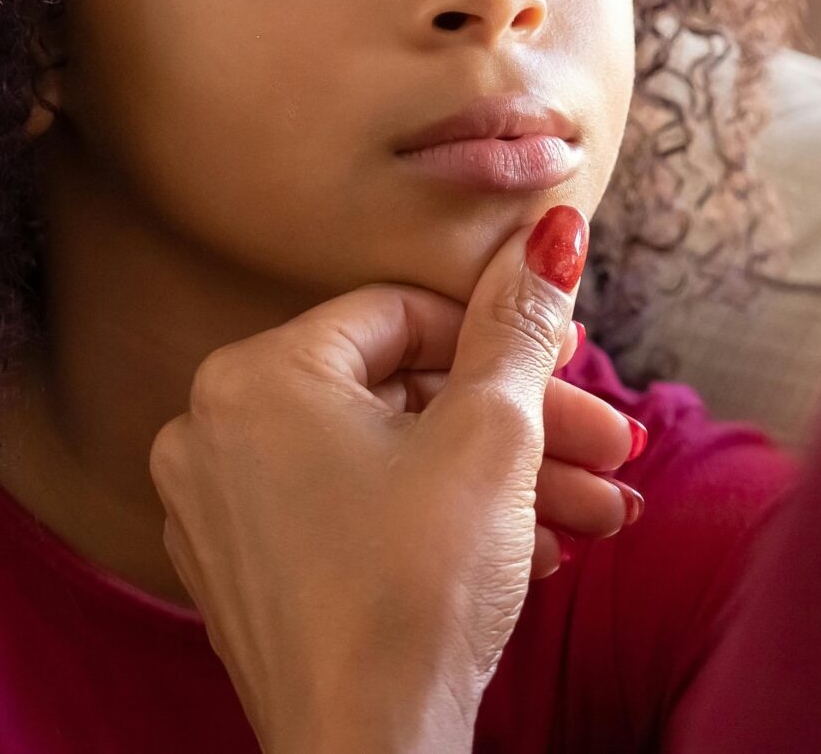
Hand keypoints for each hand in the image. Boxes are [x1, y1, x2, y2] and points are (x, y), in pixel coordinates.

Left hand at [150, 209, 630, 753]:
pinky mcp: (245, 581)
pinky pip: (354, 516)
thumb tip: (549, 230)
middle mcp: (213, 433)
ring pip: (389, 461)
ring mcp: (220, 513)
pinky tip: (532, 554)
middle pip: (401, 392)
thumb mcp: (492, 434)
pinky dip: (438, 523)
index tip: (575, 368)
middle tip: (607, 447)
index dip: (503, 338)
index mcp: (254, 376)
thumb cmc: (418, 590)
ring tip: (594, 514)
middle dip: (522, 425)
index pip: (401, 314)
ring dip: (501, 481)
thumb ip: (518, 323)